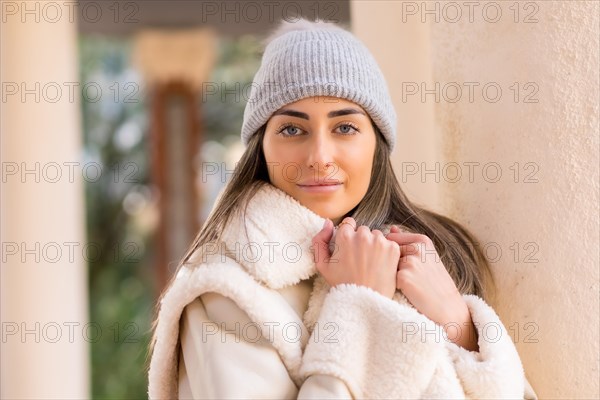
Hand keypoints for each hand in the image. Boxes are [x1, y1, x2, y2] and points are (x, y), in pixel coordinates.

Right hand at [312, 217, 399, 298]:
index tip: (350, 248)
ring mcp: (379, 241)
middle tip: (359, 259)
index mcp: (345, 236)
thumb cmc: (342, 284)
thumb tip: (328, 223)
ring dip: (374, 244)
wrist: (365, 300)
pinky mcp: (393, 248)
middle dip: (361, 240)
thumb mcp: (322, 265)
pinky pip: (388, 243)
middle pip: (363, 230)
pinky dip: (386, 251)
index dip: (348, 236)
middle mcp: (363, 235)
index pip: (348, 223)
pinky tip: (380, 264)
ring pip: (376, 235)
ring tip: (370, 263)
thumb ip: (319, 240)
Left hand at [386, 226, 478, 350]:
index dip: (395, 254)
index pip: (393, 239)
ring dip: (393, 275)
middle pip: (388, 252)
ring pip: (387, 265)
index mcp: (422, 240)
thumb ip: (407, 241)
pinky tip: (409, 291)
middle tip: (413, 278)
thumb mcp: (426, 256)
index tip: (410, 266)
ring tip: (412, 284)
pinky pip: (388, 278)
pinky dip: (394, 285)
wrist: (447, 307)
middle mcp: (416, 248)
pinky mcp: (403, 277)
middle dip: (392, 265)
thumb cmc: (434, 282)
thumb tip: (391, 228)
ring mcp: (409, 262)